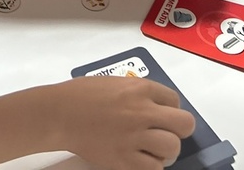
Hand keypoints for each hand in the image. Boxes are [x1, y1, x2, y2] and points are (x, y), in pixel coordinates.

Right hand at [56, 76, 194, 168]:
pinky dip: (150, 166)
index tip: (161, 114)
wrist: (59, 114)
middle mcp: (141, 112)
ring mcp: (133, 137)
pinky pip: (153, 169)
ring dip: (166, 150)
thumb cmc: (81, 95)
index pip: (175, 99)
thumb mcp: (115, 83)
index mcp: (139, 88)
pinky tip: (140, 159)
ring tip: (153, 149)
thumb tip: (157, 107)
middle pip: (184, 124)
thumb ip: (138, 93)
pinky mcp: (123, 160)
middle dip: (178, 129)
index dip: (170, 108)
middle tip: (165, 132)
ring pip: (172, 148)